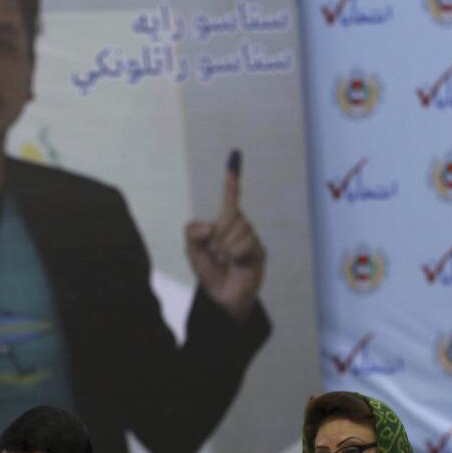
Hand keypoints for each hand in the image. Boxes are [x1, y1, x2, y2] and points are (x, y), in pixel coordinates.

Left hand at [185, 149, 265, 321]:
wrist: (222, 297)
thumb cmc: (209, 271)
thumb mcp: (192, 250)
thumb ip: (193, 232)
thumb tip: (212, 227)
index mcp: (224, 223)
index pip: (230, 198)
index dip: (232, 179)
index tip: (234, 155)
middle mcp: (241, 227)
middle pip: (230, 215)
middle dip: (218, 236)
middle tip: (217, 254)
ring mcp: (252, 238)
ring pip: (237, 231)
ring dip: (226, 249)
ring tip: (227, 261)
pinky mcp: (259, 251)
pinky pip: (244, 245)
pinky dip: (235, 256)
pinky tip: (237, 265)